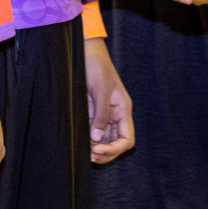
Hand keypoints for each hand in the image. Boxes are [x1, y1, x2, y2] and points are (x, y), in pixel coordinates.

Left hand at [84, 37, 134, 163]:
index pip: (127, 139)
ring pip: (105, 141)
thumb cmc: (96, 67)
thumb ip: (100, 116)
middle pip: (116, 144)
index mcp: (123, 110)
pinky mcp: (91, 113)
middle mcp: (116, 115)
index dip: (115, 150)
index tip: (98, 150)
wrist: (85, 53)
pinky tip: (80, 142)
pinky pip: (93, 132)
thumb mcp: (100, 91)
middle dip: (106, 153)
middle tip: (90, 155)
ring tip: (84, 151)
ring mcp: (104, 115)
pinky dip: (88, 141)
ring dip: (96, 149)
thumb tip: (98, 139)